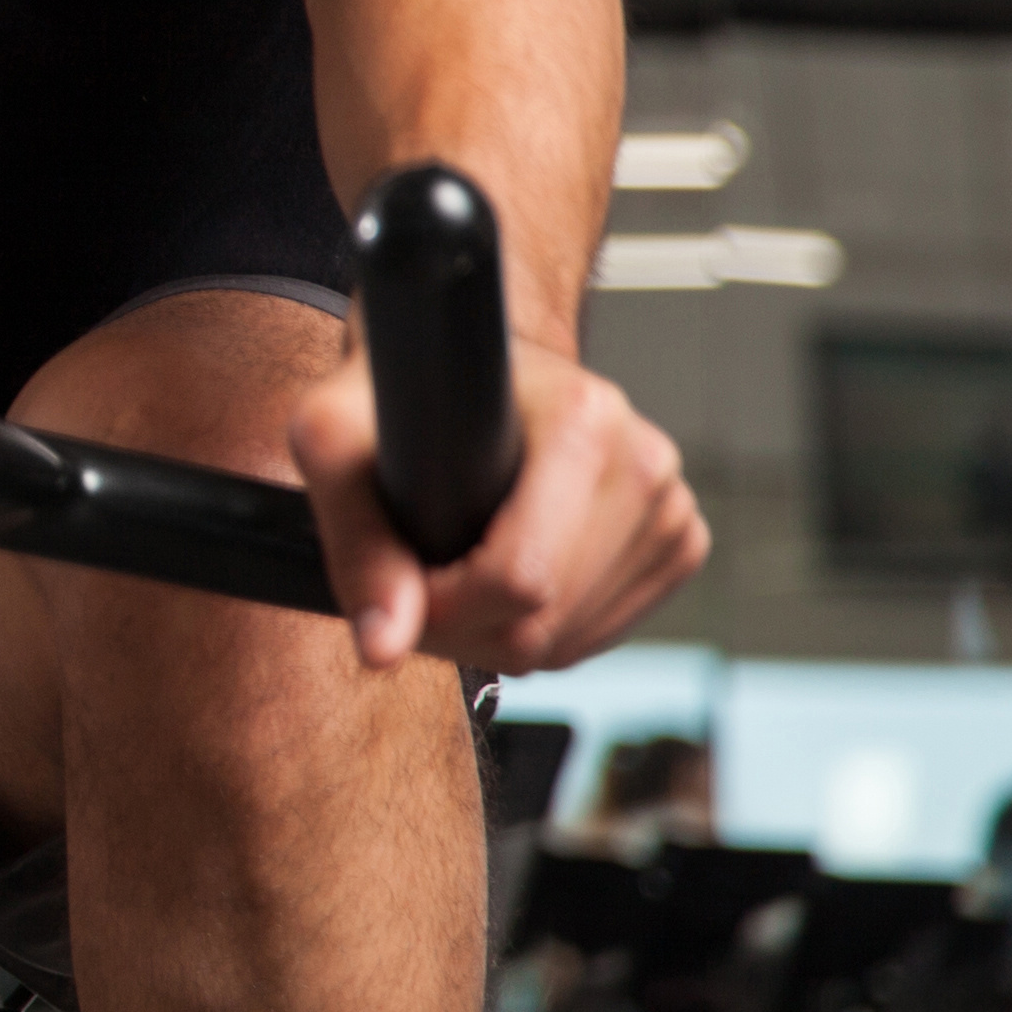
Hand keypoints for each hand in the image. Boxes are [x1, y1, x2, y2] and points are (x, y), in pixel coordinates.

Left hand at [290, 335, 705, 677]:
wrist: (462, 363)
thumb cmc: (398, 388)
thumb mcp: (335, 436)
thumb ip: (355, 542)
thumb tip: (385, 648)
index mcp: (585, 420)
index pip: (521, 578)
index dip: (442, 609)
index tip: (398, 583)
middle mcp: (645, 463)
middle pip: (545, 624)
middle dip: (461, 629)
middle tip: (411, 585)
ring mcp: (671, 507)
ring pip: (571, 643)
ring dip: (493, 635)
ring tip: (450, 574)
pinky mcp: (676, 544)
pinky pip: (598, 637)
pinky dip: (538, 632)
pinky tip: (501, 582)